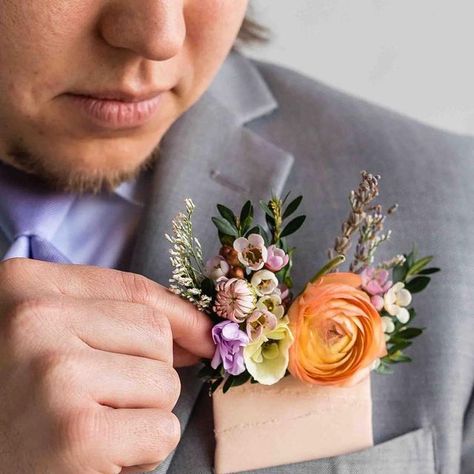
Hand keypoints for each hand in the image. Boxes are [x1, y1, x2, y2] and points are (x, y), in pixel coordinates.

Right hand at [0, 258, 213, 472]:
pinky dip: (142, 454)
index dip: (180, 315)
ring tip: (93, 430)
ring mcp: (58, 375)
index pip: (135, 290)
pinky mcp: (80, 435)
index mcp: (27, 287)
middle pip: (156, 334)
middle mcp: (35, 321)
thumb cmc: (20, 402)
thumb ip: (116, 319)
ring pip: (164, 382)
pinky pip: (161, 430)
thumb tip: (201, 333)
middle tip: (98, 402)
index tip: (203, 337)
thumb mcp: (50, 338)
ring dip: (143, 416)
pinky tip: (97, 459)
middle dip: (147, 374)